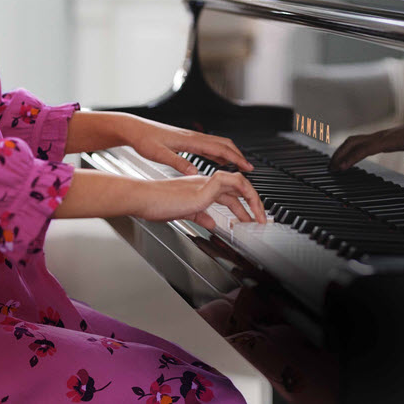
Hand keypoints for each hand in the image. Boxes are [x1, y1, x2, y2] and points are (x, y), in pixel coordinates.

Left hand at [124, 116, 255, 175]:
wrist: (134, 128)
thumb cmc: (144, 140)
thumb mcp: (159, 155)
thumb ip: (178, 163)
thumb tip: (194, 173)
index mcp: (190, 140)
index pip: (219, 149)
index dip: (235, 158)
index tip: (247, 167)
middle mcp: (193, 137)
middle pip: (223, 144)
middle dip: (238, 155)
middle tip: (249, 167)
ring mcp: (190, 137)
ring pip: (216, 144)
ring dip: (229, 153)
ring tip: (238, 165)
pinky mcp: (185, 140)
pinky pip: (207, 146)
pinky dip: (217, 153)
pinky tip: (217, 160)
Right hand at [137, 171, 266, 230]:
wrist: (142, 198)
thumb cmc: (155, 204)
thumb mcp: (183, 212)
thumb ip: (199, 215)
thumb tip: (212, 221)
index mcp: (200, 187)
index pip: (228, 194)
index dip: (241, 206)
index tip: (249, 218)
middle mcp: (205, 182)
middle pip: (237, 188)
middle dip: (252, 204)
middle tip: (261, 219)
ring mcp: (204, 183)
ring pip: (238, 183)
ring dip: (253, 199)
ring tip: (259, 217)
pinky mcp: (202, 189)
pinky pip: (229, 183)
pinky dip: (242, 192)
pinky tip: (246, 209)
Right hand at [329, 112, 403, 175]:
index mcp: (391, 140)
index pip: (366, 148)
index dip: (353, 157)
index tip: (342, 167)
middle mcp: (382, 136)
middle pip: (354, 142)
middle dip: (340, 154)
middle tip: (330, 169)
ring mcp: (379, 135)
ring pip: (354, 140)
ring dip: (341, 151)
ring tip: (333, 165)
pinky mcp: (380, 138)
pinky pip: (359, 141)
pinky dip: (348, 149)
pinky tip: (344, 158)